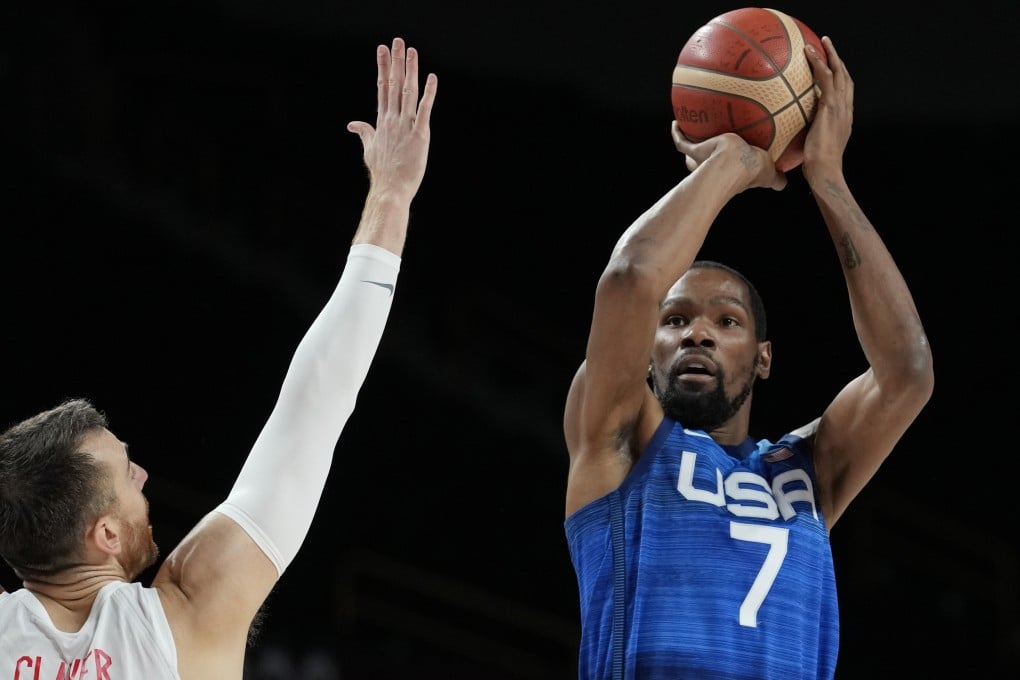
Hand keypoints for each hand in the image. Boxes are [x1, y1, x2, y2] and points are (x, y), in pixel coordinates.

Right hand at [347, 37, 437, 202]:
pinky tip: (432, 78)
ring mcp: (405, 126)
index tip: (382, 50)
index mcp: (382, 122)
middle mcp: (392, 120)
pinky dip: (429, 93)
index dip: (383, 67)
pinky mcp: (419, 135)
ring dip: (410, 70)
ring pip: (408, 92)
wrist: (389, 191)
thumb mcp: (369, 150)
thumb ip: (364, 132)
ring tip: (411, 51)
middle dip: (395, 61)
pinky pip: (425, 110)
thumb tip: (351, 124)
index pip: (382, 88)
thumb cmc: (382, 173)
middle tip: (396, 41)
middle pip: (394, 84)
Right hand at [671, 122, 786, 191]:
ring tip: (691, 130)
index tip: (728, 162)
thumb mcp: (769, 174)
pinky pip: (681, 141)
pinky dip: (677, 133)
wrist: (732, 163)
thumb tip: (783, 184)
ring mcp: (701, 160)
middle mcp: (713, 168)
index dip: (726, 169)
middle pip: (704, 165)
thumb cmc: (750, 170)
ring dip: (690, 145)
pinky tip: (676, 122)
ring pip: (691, 153)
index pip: (726, 172)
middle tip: (706, 145)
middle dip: (703, 159)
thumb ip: (776, 178)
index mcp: (730, 174)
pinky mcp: (694, 150)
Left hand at [802, 36, 852, 178]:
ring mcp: (840, 107)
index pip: (844, 92)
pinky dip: (819, 64)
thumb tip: (794, 136)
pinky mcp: (831, 108)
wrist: (825, 171)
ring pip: (838, 73)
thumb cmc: (817, 166)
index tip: (832, 67)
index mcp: (844, 118)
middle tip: (828, 46)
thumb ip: (810, 136)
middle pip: (845, 78)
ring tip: (821, 42)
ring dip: (830, 55)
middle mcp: (846, 110)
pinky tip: (809, 54)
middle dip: (838, 60)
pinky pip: (826, 79)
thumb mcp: (815, 146)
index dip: (840, 77)